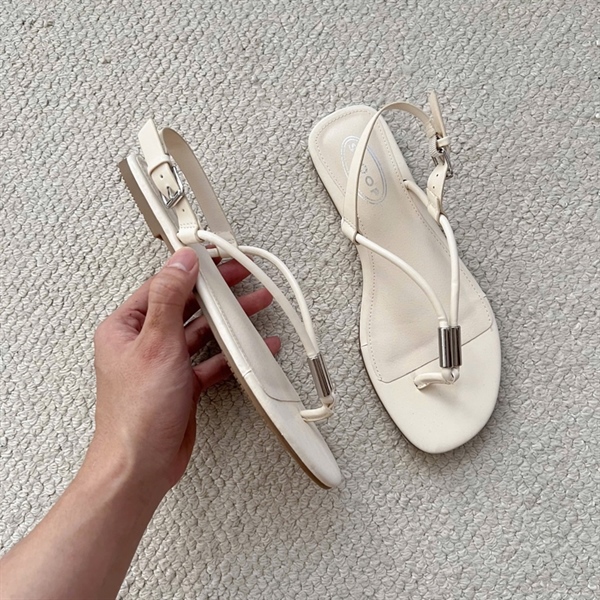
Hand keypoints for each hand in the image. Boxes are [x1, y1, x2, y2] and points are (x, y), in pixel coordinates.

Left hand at [88, 248, 278, 499]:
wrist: (142, 465)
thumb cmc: (137, 412)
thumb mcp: (156, 344)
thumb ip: (169, 299)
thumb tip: (180, 262)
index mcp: (126, 327)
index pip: (162, 286)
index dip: (191, 270)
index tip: (216, 259)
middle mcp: (144, 342)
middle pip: (186, 307)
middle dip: (217, 294)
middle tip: (243, 278)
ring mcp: (165, 364)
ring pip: (202, 333)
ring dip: (229, 322)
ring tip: (256, 306)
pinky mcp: (183, 384)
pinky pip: (210, 360)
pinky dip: (232, 354)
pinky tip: (255, 348)